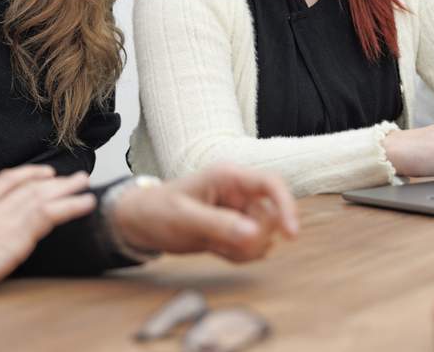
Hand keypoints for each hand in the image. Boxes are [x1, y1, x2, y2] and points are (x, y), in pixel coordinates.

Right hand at [0, 166, 94, 298]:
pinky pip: (51, 213)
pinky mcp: (19, 233)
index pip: (5, 181)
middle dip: (53, 180)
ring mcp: (7, 218)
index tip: (42, 173)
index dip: (26, 174)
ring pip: (43, 195)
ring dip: (68, 188)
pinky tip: (86, 204)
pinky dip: (71, 206)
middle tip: (73, 177)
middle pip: (29, 186)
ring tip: (85, 185)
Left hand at [109, 165, 299, 262]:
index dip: (287, 206)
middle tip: (221, 243)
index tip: (291, 234)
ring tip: (212, 244)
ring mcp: (240, 212)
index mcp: (229, 177)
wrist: (141, 222)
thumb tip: (254, 235)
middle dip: (253, 238)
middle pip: (271, 217)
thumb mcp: (184, 218)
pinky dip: (238, 256)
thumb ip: (218, 225)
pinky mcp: (237, 229)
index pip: (271, 184)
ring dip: (243, 249)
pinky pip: (254, 248)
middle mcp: (240, 192)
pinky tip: (215, 248)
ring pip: (264, 236)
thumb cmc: (158, 211)